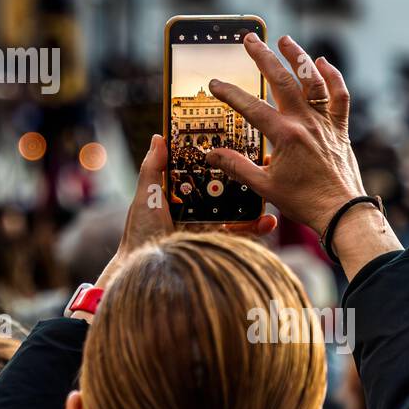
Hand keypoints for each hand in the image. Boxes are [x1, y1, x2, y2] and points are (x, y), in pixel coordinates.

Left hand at [93, 134, 276, 294]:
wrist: (146, 271)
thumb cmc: (140, 233)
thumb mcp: (145, 196)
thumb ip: (152, 168)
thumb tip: (158, 138)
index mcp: (180, 195)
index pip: (201, 172)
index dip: (215, 160)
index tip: (232, 144)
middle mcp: (197, 209)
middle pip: (224, 189)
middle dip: (242, 177)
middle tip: (259, 164)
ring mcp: (209, 226)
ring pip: (237, 210)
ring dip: (255, 201)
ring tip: (268, 192)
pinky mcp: (218, 243)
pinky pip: (241, 233)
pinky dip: (257, 227)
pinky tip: (267, 221)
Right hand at [205, 33, 366, 234]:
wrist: (342, 212)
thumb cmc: (304, 202)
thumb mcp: (264, 186)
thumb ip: (237, 167)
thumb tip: (212, 154)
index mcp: (285, 136)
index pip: (251, 107)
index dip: (230, 93)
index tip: (215, 83)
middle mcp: (306, 123)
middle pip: (282, 81)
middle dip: (263, 57)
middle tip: (250, 39)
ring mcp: (325, 123)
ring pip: (313, 82)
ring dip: (299, 58)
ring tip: (285, 40)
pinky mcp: (339, 128)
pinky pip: (339, 97)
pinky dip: (333, 78)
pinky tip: (322, 63)